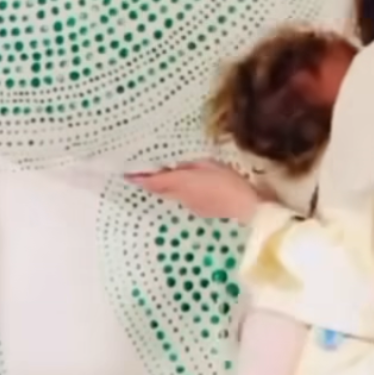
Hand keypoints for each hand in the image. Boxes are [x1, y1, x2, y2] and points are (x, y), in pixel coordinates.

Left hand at [126, 161, 266, 223]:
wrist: (246, 207)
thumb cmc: (230, 181)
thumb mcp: (209, 164)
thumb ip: (189, 165)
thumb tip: (174, 167)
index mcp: (182, 182)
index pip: (154, 182)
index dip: (139, 179)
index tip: (127, 176)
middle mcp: (181, 196)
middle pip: (160, 190)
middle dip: (150, 183)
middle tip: (141, 174)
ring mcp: (190, 205)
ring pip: (172, 195)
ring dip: (166, 187)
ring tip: (166, 177)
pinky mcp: (200, 211)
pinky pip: (185, 199)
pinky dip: (182, 192)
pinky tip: (192, 187)